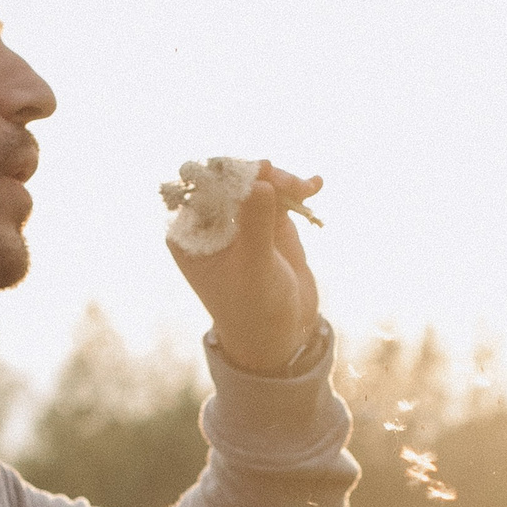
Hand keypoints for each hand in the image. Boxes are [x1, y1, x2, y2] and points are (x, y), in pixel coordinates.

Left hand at [168, 162, 321, 372]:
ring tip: (307, 190)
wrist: (281, 333)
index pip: (202, 188)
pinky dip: (297, 188)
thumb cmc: (256, 310)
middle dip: (262, 175)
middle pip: (232, 178)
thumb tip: (261, 181)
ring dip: (283, 180)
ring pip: (258, 182)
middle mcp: (211, 222)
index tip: (261, 173)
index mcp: (190, 234)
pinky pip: (278, 194)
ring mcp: (240, 220)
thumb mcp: (255, 269)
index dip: (230, 175)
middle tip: (290, 185)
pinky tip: (316, 184)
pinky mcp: (267, 222)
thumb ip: (256, 225)